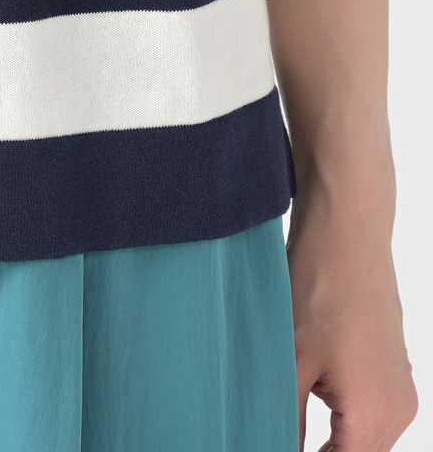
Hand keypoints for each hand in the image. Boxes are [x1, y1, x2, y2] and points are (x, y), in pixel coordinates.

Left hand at [289, 201, 416, 450]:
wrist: (348, 238)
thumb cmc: (318, 290)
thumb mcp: (289, 361)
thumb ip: (286, 418)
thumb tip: (269, 442)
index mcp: (372, 416)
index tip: (268, 442)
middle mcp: (398, 411)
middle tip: (272, 432)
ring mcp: (401, 392)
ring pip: (367, 442)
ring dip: (333, 444)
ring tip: (288, 428)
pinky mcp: (395, 373)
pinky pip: (373, 417)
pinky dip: (345, 423)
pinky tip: (309, 405)